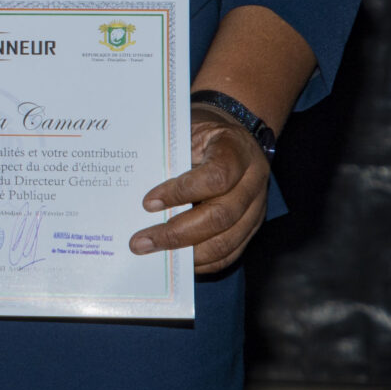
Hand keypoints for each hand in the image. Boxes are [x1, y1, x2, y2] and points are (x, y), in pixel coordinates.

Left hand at [132, 112, 269, 274]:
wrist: (233, 134)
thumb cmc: (201, 130)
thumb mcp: (185, 128)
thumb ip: (169, 154)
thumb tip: (133, 187)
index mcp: (237, 150)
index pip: (216, 177)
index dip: (181, 192)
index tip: (147, 202)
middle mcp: (253, 182)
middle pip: (221, 216)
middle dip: (177, 234)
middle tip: (140, 242)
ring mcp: (256, 207)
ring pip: (227, 240)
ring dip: (186, 253)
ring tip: (153, 253)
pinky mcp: (252, 226)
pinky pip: (231, 252)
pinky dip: (202, 261)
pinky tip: (176, 261)